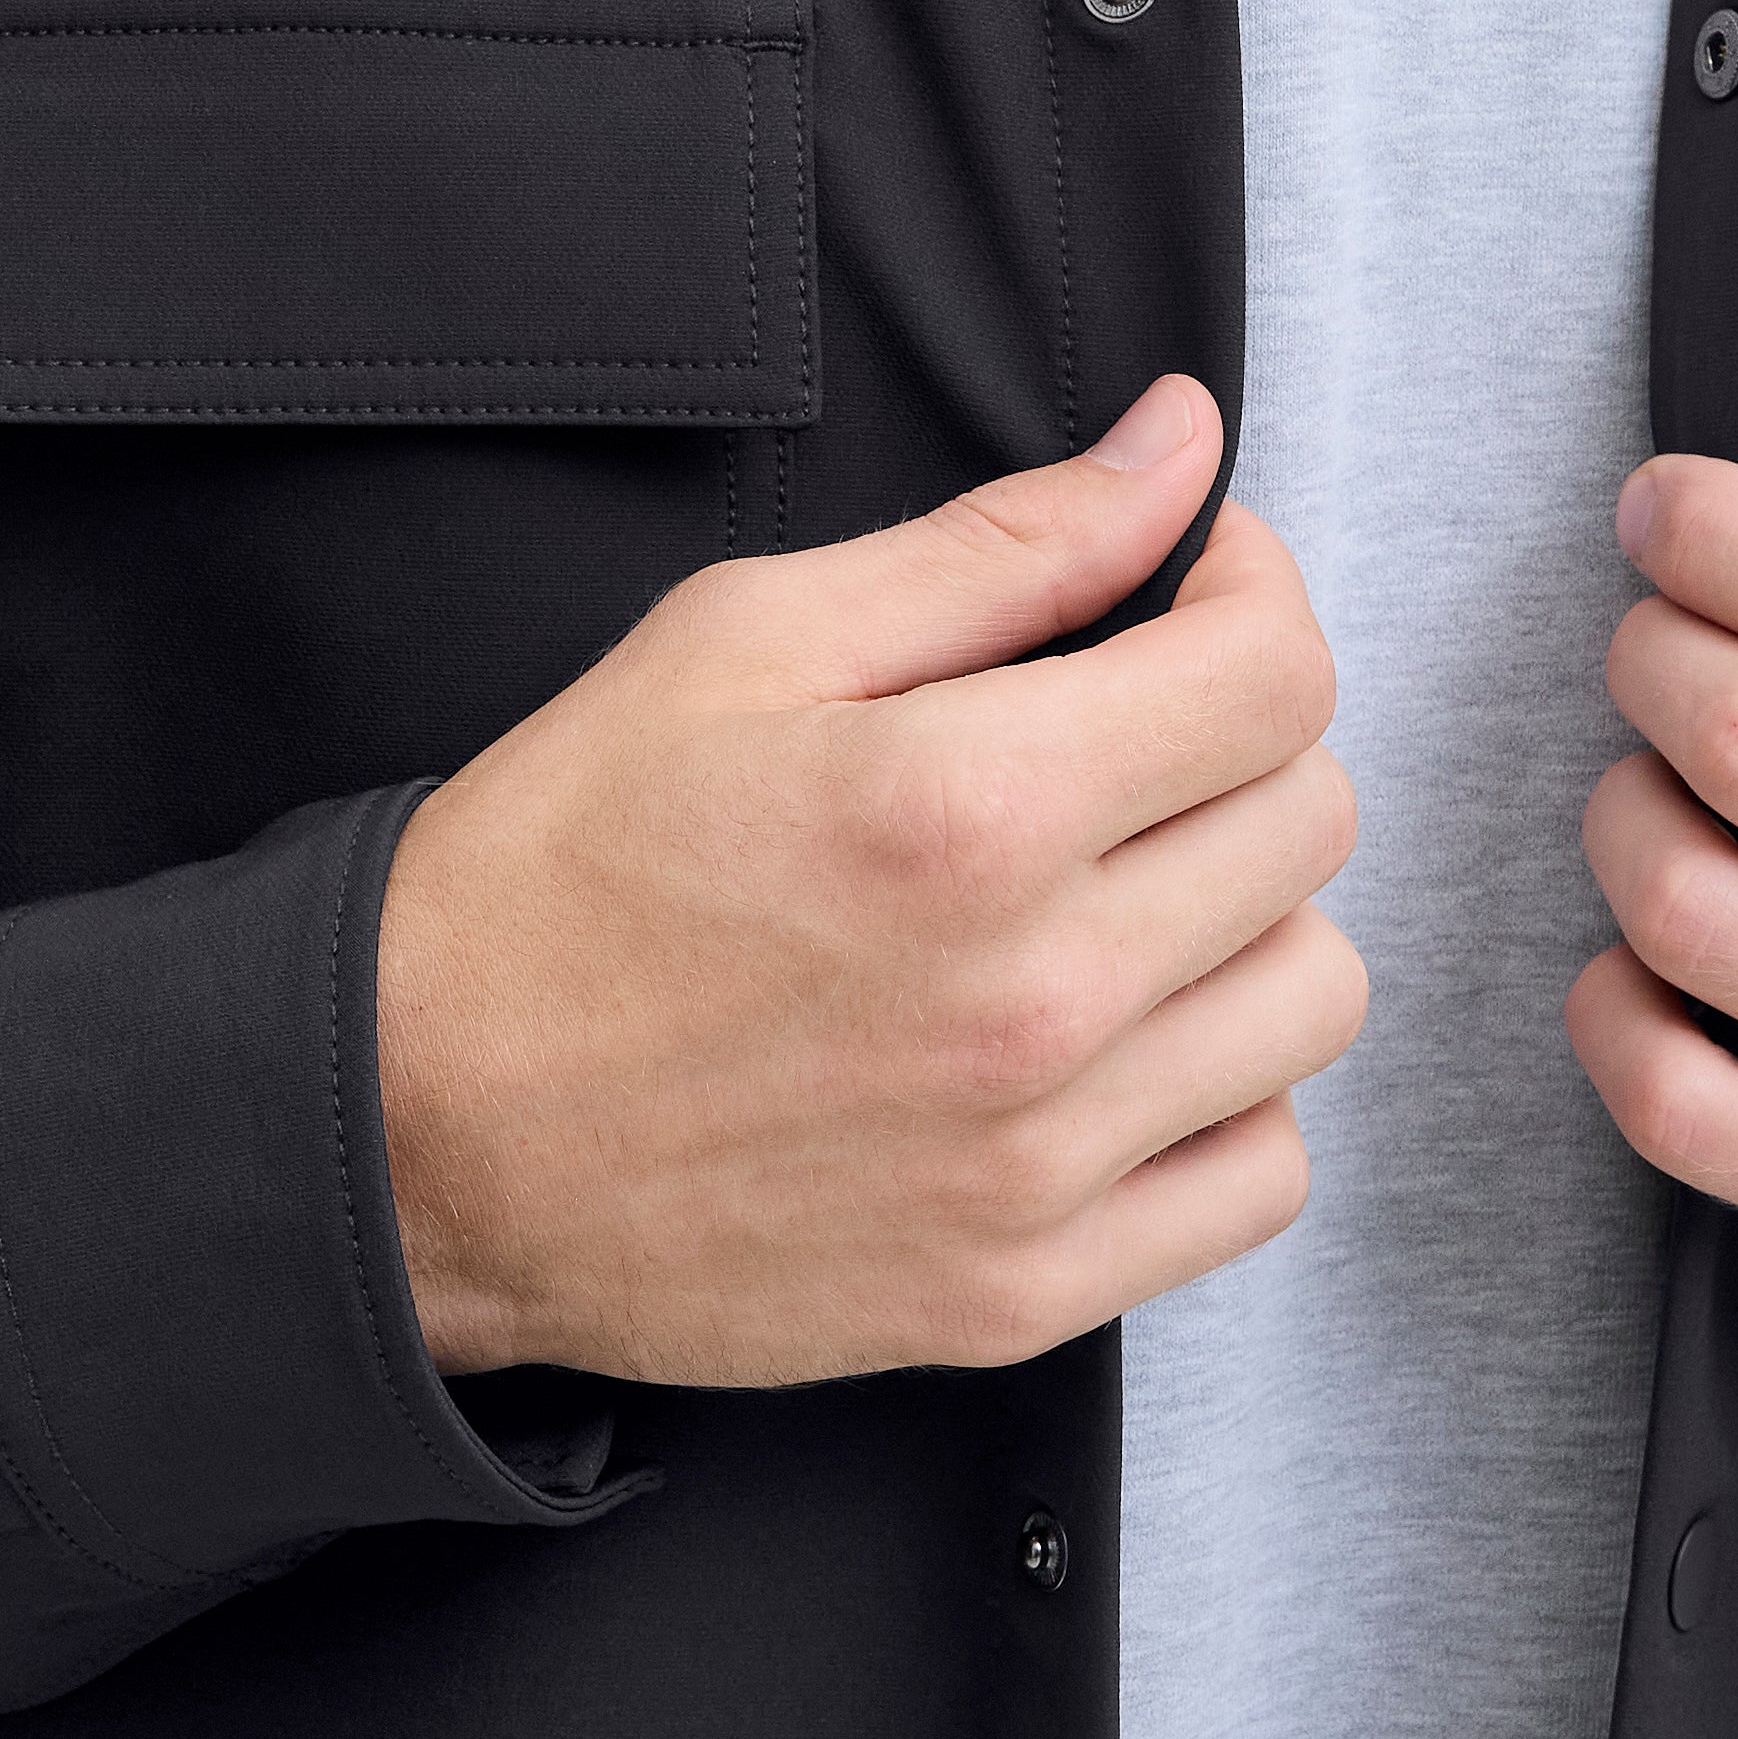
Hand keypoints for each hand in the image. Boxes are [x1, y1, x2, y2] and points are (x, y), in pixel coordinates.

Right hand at [378, 375, 1365, 1388]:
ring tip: (1124, 886)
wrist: (424, 1130)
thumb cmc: (562, 873)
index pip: (1275, 674)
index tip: (1188, 587)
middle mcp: (1034, 995)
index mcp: (970, 808)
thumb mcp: (749, 638)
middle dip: (1238, 735)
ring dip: (1247, 914)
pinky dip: (1225, 1095)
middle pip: (1310, 821)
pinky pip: (1259, 1175)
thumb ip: (1002, 543)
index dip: (1250, 591)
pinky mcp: (1021, 1291)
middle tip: (1125, 728)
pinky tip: (1120, 1039)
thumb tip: (1180, 447)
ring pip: (1313, 997)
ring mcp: (1039, 1162)